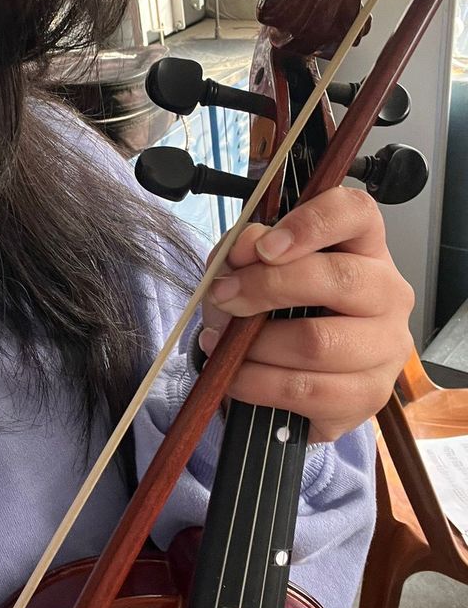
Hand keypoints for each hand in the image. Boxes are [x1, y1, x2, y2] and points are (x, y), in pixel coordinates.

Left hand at [200, 187, 414, 442]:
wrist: (288, 372)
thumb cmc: (277, 308)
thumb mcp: (252, 268)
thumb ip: (245, 250)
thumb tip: (244, 249)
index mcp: (364, 246)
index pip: (356, 213)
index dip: (310, 224)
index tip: (264, 247)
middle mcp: (387, 292)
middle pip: (338, 279)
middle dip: (266, 287)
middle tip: (222, 297)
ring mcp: (386, 347)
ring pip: (318, 342)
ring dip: (255, 343)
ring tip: (220, 342)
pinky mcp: (369, 395)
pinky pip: (306, 390)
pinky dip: (256, 382)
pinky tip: (234, 374)